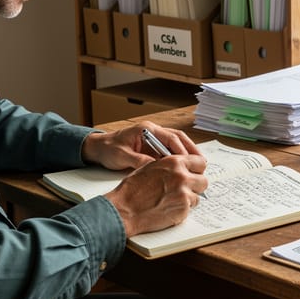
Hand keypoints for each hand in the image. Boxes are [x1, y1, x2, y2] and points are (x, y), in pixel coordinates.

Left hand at [82, 121, 201, 170]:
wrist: (98, 148)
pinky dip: (179, 158)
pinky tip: (185, 168)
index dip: (182, 149)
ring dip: (188, 153)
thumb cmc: (108, 149)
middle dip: (191, 149)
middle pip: (178, 138)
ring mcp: (154, 138)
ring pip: (177, 143)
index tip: (189, 161)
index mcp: (146, 129)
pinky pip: (170, 150)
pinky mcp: (153, 146)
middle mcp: (153, 131)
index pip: (170, 137)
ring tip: (198, 165)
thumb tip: (155, 168)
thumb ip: (138, 161)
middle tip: (202, 162)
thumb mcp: (121, 156)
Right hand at [104, 154, 208, 236]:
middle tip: (185, 189)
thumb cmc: (132, 189)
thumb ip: (169, 166)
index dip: (197, 169)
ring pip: (198, 195)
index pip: (200, 162)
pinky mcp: (183, 208)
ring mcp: (184, 193)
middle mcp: (182, 176)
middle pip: (203, 180)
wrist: (125, 209)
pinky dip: (182, 209)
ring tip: (172, 200)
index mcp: (174, 162)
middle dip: (195, 185)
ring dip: (189, 198)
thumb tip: (182, 167)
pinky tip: (168, 208)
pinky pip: (191, 208)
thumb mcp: (151, 168)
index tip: (195, 173)